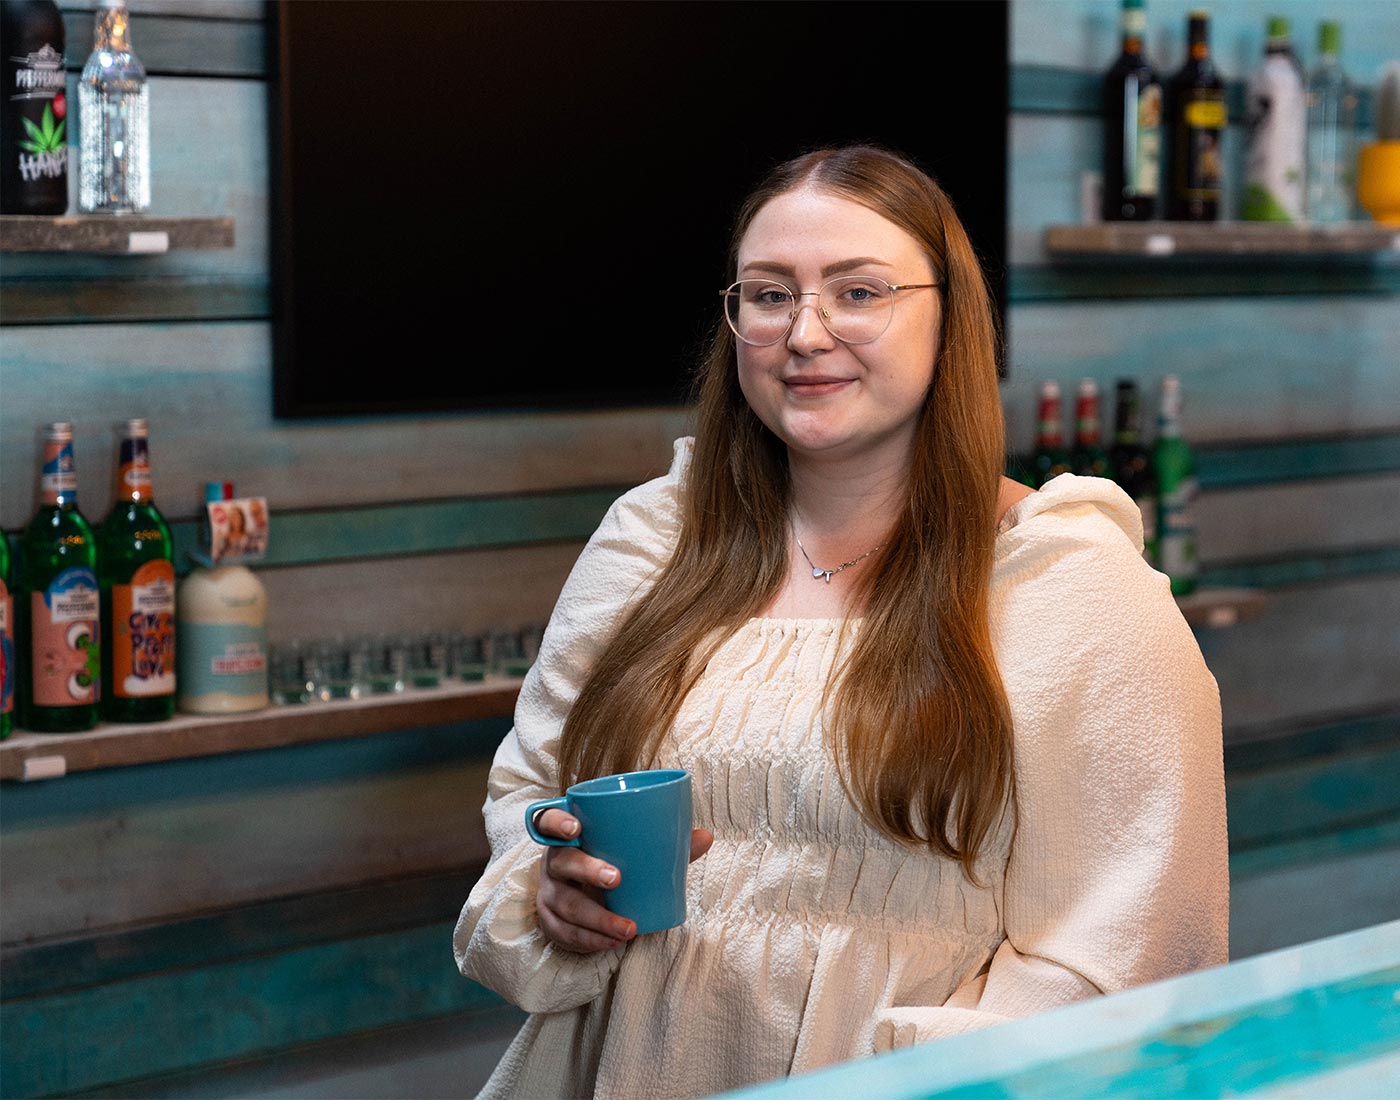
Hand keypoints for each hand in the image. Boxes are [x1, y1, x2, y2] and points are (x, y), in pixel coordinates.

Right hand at [534, 808, 714, 953]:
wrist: (581, 897)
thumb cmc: (609, 863)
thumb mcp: (627, 851)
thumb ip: (664, 843)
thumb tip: (705, 836)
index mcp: (567, 836)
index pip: (548, 820)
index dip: (558, 822)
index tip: (577, 827)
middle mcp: (553, 862)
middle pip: (562, 862)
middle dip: (588, 870)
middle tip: (617, 879)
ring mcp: (549, 894)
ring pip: (567, 905)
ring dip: (598, 919)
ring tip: (628, 928)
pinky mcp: (551, 923)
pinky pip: (567, 934)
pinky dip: (591, 940)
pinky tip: (612, 943)